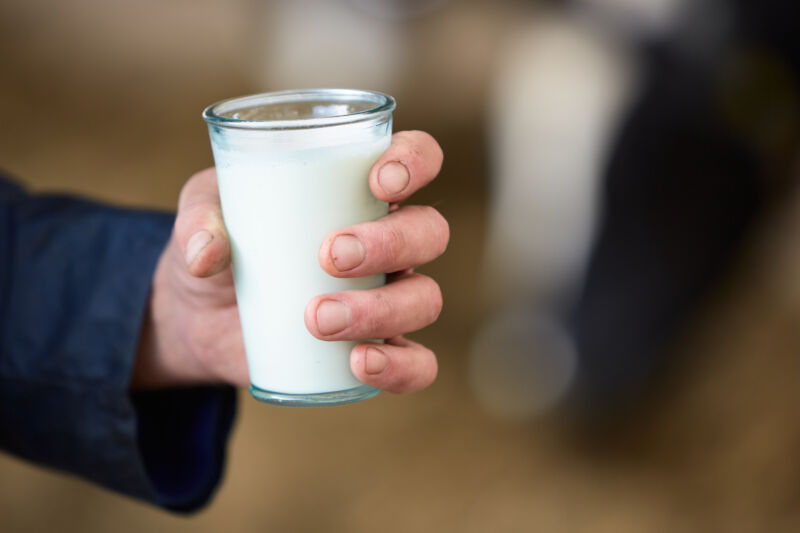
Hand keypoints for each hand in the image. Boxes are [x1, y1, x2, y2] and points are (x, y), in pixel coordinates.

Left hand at [133, 131, 447, 393]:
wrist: (202, 317)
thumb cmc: (219, 244)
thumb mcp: (200, 216)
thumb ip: (199, 221)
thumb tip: (207, 254)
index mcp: (358, 190)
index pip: (418, 158)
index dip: (415, 162)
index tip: (378, 183)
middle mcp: (387, 242)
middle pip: (429, 232)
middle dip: (390, 243)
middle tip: (329, 256)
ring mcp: (386, 297)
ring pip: (424, 298)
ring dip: (381, 309)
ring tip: (318, 319)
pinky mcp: (375, 349)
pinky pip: (417, 364)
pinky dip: (401, 367)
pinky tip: (360, 363)